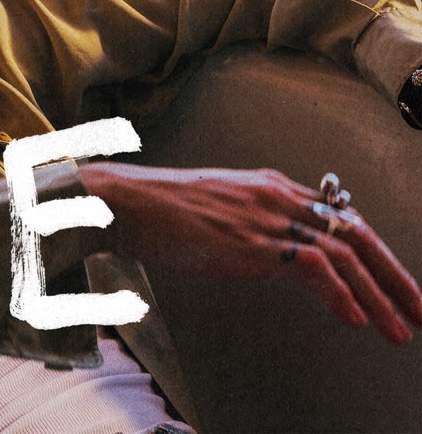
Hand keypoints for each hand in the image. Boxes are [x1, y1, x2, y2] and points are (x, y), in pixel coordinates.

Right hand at [78, 162, 421, 345]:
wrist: (124, 201)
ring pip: (343, 253)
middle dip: (395, 276)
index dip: (377, 253)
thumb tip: (275, 253)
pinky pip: (313, 268)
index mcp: (270, 186)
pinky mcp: (251, 241)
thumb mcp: (218, 209)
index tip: (398, 285)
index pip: (341, 215)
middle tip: (421, 309)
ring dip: (380, 295)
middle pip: (355, 231)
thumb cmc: (159, 210)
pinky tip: (356, 319)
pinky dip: (341, 295)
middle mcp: (276, 195)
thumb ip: (253, 223)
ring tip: (401, 330)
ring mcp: (265, 217)